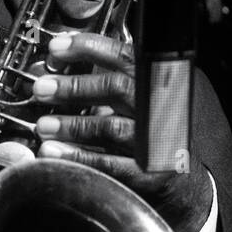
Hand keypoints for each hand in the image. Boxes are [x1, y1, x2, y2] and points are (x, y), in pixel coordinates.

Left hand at [32, 31, 212, 231]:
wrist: (189, 184)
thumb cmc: (158, 135)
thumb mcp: (145, 99)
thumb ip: (114, 81)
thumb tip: (61, 67)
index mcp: (161, 82)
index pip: (126, 56)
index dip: (89, 48)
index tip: (57, 47)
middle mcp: (163, 108)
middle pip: (117, 88)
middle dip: (74, 87)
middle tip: (42, 88)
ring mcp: (158, 143)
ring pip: (110, 127)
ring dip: (71, 125)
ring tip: (43, 125)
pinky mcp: (149, 175)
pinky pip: (109, 164)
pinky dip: (78, 157)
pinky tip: (54, 153)